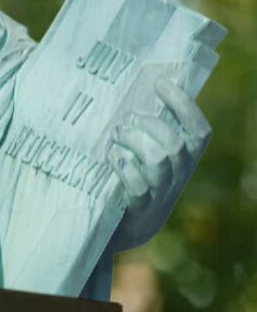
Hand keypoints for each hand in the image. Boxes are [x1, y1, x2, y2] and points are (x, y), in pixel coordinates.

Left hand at [106, 76, 210, 250]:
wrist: (122, 228)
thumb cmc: (133, 180)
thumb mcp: (148, 157)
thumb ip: (150, 131)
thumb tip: (141, 87)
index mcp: (184, 161)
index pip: (200, 131)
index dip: (184, 105)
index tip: (161, 83)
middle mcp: (177, 176)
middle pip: (177, 144)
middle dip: (150, 125)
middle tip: (126, 120)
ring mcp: (160, 194)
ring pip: (159, 162)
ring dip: (135, 142)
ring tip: (116, 135)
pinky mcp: (139, 210)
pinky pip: (139, 188)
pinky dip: (125, 169)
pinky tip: (113, 158)